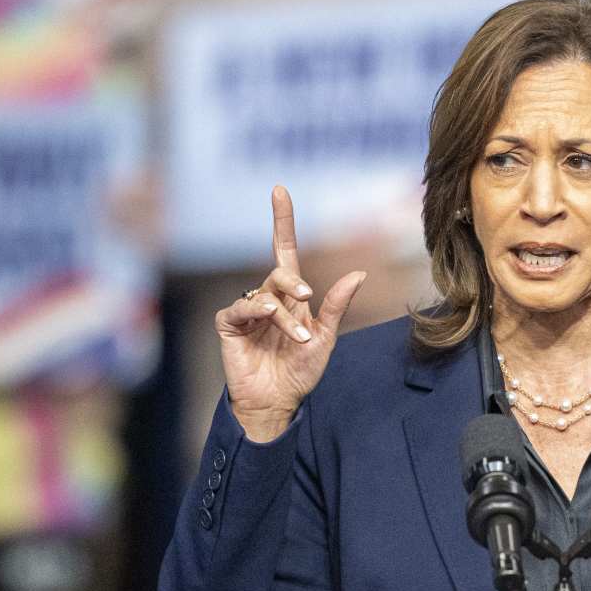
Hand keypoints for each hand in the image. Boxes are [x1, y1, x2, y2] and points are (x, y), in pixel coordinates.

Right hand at [215, 186, 365, 441]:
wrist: (279, 401)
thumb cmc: (301, 370)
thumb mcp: (326, 337)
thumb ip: (337, 304)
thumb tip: (360, 272)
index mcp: (290, 297)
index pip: (284, 250)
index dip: (282, 220)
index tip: (279, 190)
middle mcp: (268, 298)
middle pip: (279, 272)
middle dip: (293, 283)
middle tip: (306, 298)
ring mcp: (247, 310)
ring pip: (264, 293)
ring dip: (282, 313)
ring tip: (297, 337)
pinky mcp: (230, 325)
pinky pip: (240, 308)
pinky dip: (256, 312)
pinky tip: (267, 320)